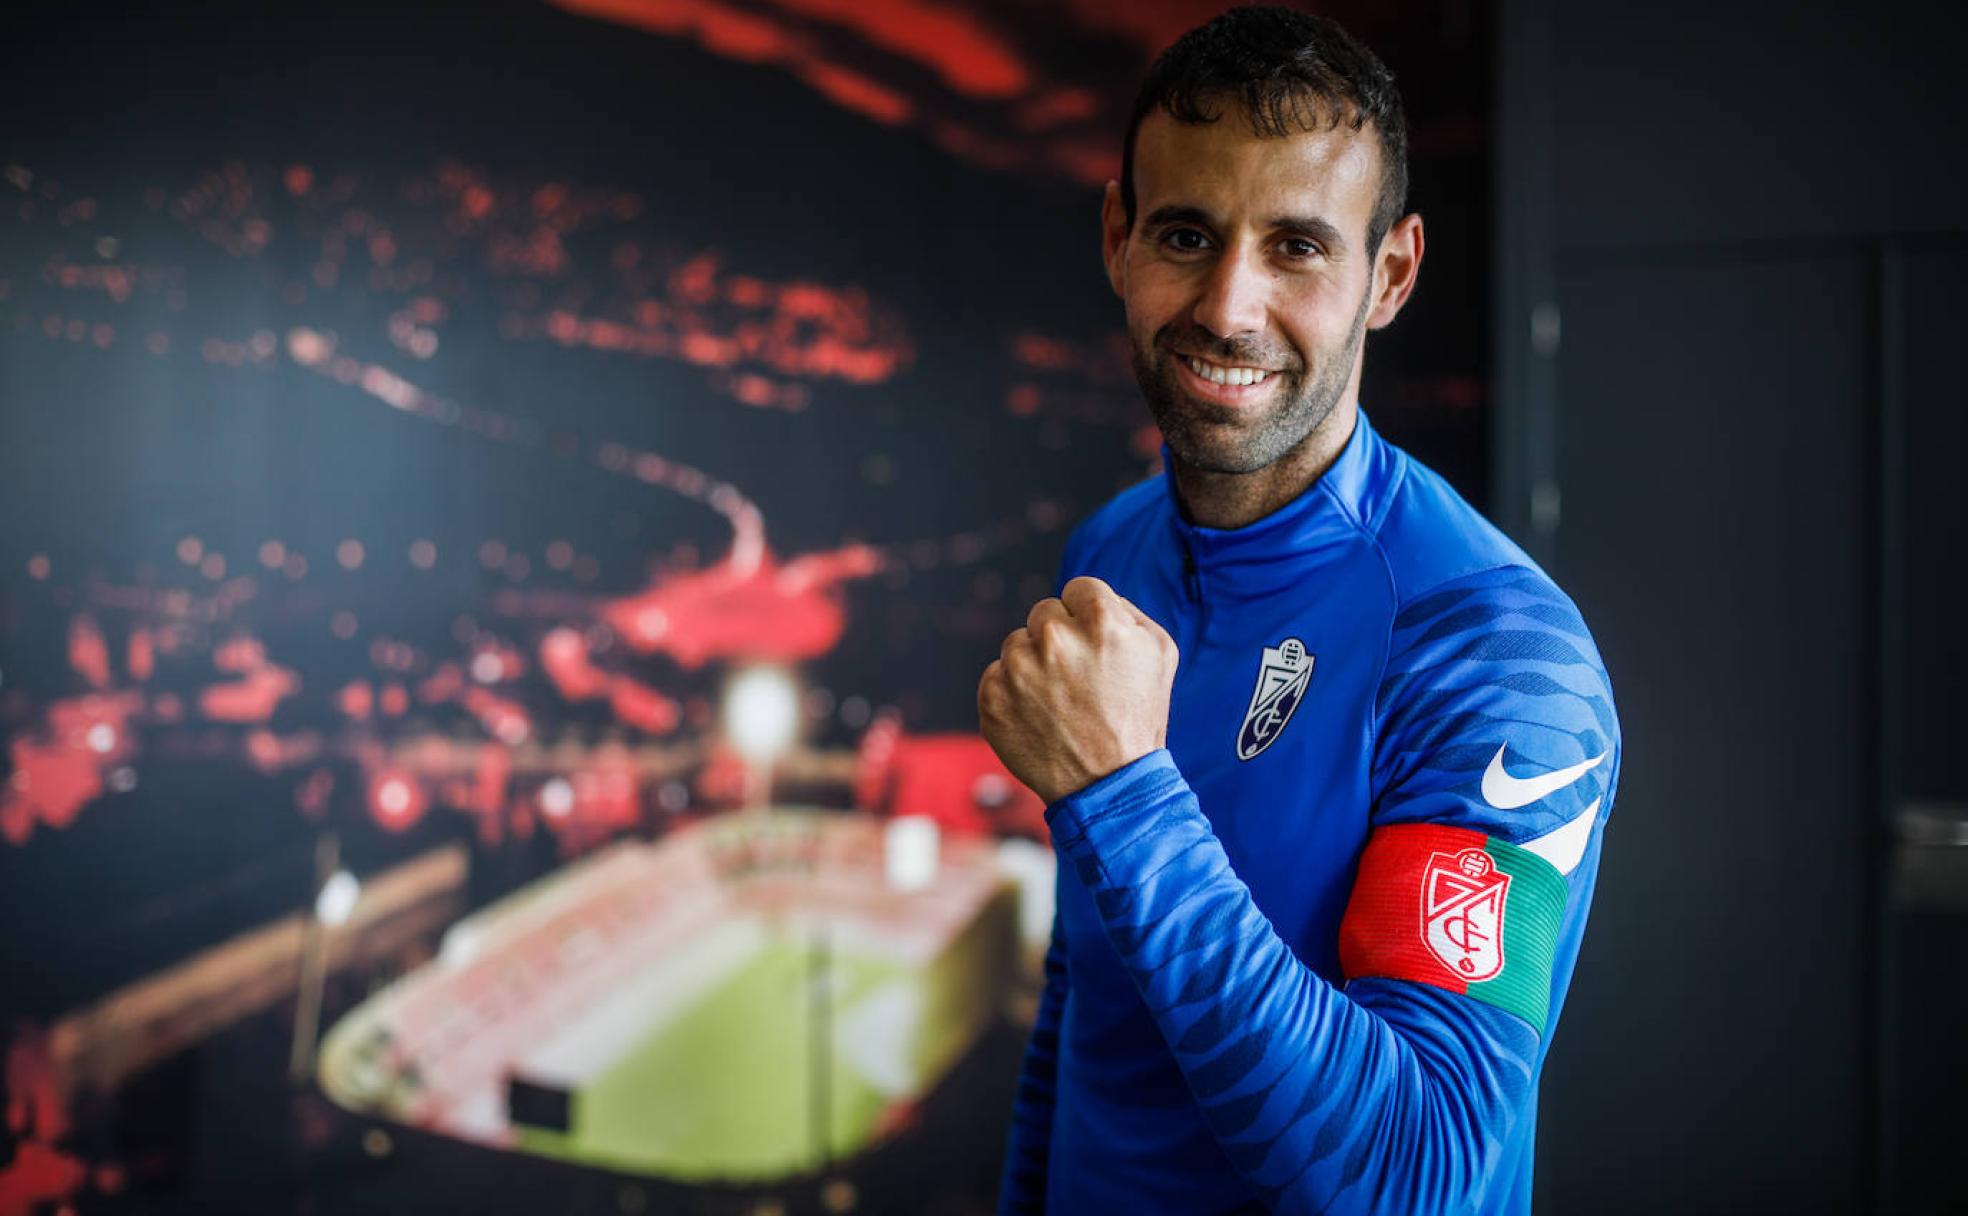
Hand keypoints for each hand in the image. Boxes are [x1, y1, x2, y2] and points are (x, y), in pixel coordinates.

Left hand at [977, 576, 1177, 803]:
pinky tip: (1038, 717)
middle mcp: (1054, 638)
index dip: (1088, 617)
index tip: (1095, 646)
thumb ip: (1125, 610)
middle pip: (1043, 613)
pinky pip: (996, 676)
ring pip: (1017, 644)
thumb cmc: (1137, 716)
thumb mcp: (1158, 652)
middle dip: (1059, 639)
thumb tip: (1085, 596)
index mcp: (1100, 620)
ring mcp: (1018, 669)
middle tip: (1079, 680)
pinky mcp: (992, 697)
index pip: (1078, 589)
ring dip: (1033, 666)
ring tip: (1060, 703)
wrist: (1108, 784)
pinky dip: (1012, 694)